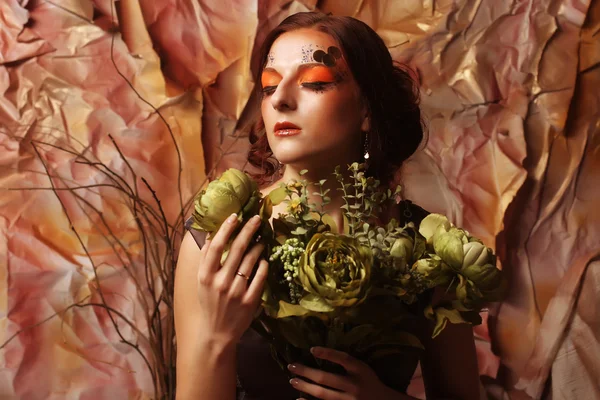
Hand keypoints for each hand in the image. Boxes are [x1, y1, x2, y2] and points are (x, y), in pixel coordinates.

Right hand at [196, 213, 268, 344]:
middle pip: (237, 249)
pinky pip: (260, 276)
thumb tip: (211, 235)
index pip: (216, 246)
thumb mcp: (201, 281)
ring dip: (258, 246)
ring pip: (251, 261)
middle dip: (248, 230)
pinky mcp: (250, 301)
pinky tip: (264, 260)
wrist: (216, 333)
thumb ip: (206, 259)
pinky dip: (263, 265)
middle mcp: (220, 282)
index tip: (235, 216)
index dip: (226, 229)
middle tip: (257, 219)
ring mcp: (236, 292)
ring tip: (261, 240)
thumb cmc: (208, 303)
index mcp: (205, 276)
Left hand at [288, 347, 404, 399]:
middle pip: (327, 378)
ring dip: (305, 387)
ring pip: (323, 394)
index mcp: (360, 371)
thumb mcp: (363, 369)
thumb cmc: (369, 382)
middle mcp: (354, 386)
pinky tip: (299, 399)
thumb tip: (319, 352)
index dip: (328, 353)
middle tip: (292, 366)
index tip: (312, 349)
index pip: (343, 359)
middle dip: (307, 372)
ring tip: (292, 381)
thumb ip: (347, 363)